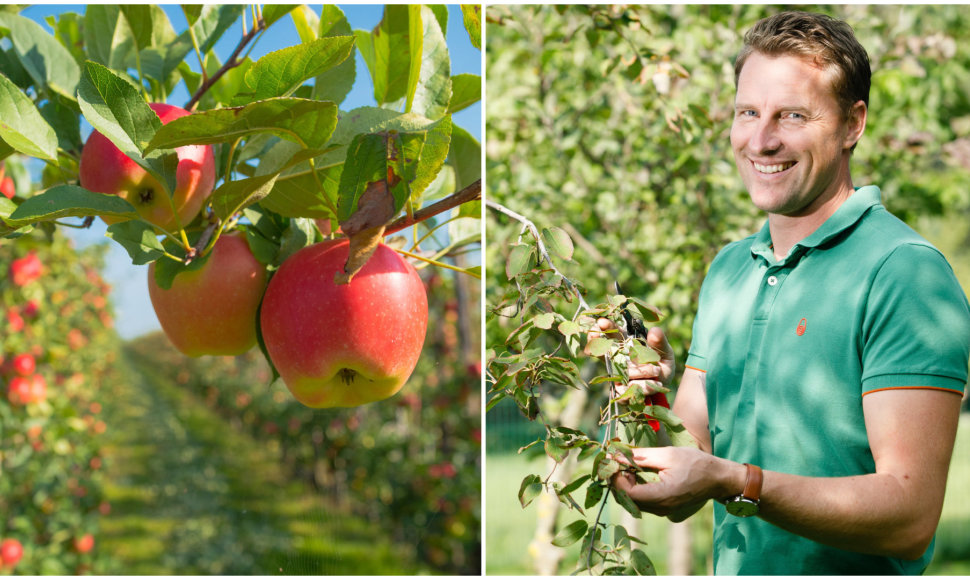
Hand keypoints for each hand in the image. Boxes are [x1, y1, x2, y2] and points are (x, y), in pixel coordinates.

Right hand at [586, 318, 675, 400]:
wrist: (663, 387)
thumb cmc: (661, 365)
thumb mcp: (665, 352)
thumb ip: (660, 342)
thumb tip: (655, 330)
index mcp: (626, 345)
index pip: (613, 334)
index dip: (606, 328)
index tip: (601, 322)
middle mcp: (618, 359)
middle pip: (603, 350)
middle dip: (599, 343)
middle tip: (600, 336)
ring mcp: (618, 375)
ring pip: (622, 372)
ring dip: (640, 371)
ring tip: (656, 370)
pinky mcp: (621, 391)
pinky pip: (629, 388)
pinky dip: (644, 386)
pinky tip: (656, 384)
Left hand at [611, 446, 741, 521]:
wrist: (718, 478)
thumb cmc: (696, 463)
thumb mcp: (667, 454)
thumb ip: (640, 456)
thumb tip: (616, 455)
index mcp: (662, 497)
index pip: (627, 494)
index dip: (615, 478)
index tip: (612, 460)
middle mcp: (660, 509)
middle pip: (627, 500)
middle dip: (617, 480)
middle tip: (615, 460)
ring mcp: (662, 511)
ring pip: (632, 502)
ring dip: (624, 484)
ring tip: (625, 464)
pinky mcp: (663, 508)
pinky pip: (641, 502)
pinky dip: (633, 488)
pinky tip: (634, 472)